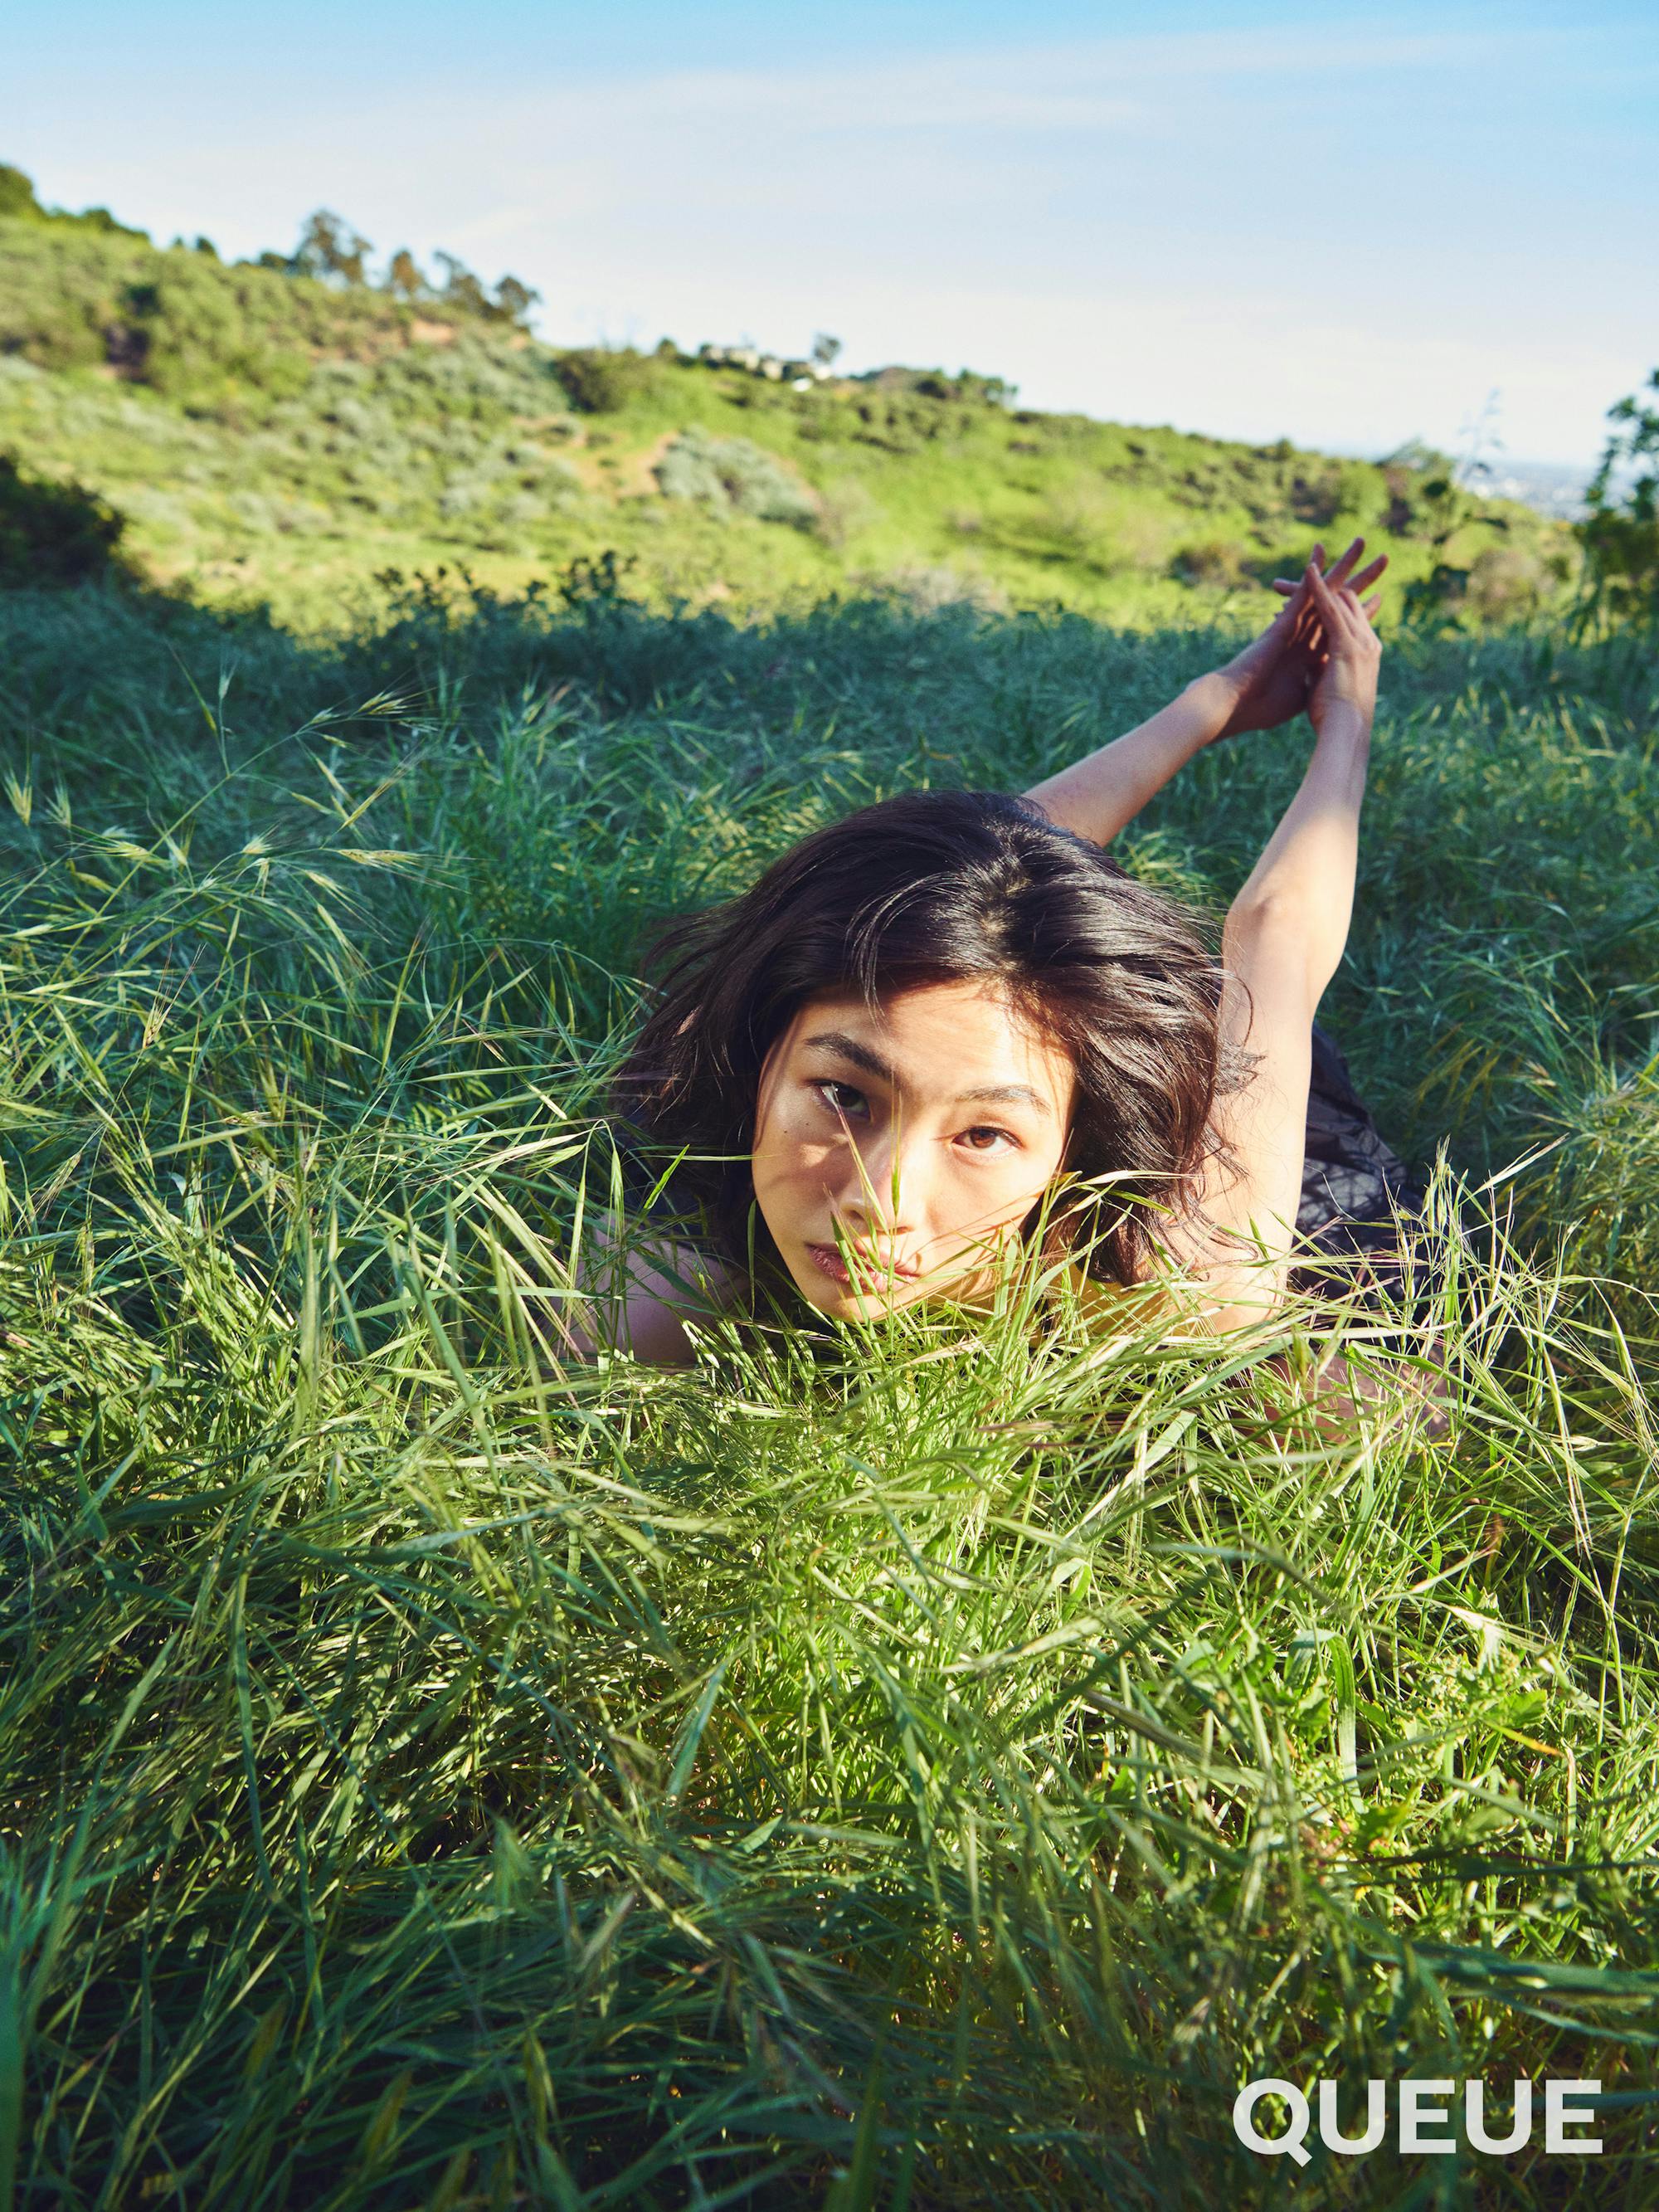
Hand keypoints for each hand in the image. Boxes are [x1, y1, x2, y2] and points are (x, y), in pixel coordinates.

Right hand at [1211, 539, 1384, 739]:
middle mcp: (1307, 632)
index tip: (1379, 597)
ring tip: (1362, 541)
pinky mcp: (1284, 621)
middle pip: (1340, 601)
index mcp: (1312, 652)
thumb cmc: (1263, 706)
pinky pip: (1302, 592)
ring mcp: (1296, 624)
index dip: (1361, 612)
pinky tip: (1320, 551)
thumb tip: (1327, 686)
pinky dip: (1311, 572)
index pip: (1341, 627)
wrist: (1238, 704)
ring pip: (1325, 589)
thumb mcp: (1301, 695)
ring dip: (1342, 565)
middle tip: (1385, 559)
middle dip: (1362, 581)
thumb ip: (1315, 683)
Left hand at [1304, 560, 1381, 735]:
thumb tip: (1312, 669)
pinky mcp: (1346, 642)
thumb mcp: (1330, 690)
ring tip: (1306, 565)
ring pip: (1340, 602)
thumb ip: (1324, 673)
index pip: (1352, 621)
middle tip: (1305, 577)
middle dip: (1328, 592)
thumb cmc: (1336, 722)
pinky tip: (1308, 571)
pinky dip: (1318, 589)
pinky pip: (1329, 607)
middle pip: (1349, 606)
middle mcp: (1367, 643)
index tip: (1316, 601)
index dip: (1333, 609)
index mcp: (1365, 655)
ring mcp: (1360, 641)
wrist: (1346, 733)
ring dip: (1322, 585)